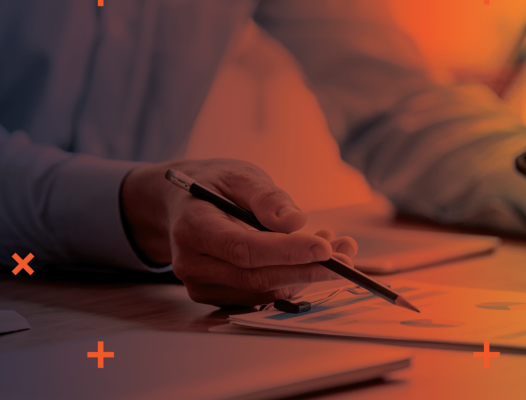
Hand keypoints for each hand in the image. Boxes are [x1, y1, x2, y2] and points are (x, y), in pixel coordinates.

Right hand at [121, 158, 357, 305]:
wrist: (179, 205)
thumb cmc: (212, 184)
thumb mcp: (239, 175)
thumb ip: (265, 197)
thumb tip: (295, 222)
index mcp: (193, 227)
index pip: (244, 249)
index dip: (287, 252)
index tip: (325, 248)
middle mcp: (192, 262)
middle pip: (257, 276)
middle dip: (307, 269)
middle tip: (346, 256)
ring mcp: (201, 284)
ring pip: (263, 290)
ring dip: (305, 274)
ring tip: (335, 247)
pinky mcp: (215, 295)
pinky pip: (259, 295)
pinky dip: (291, 280)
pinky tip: (311, 258)